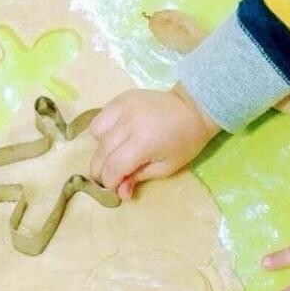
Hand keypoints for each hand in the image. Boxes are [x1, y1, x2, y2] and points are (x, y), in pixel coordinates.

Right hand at [89, 85, 220, 199]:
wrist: (193, 108)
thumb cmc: (185, 141)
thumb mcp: (166, 167)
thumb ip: (138, 178)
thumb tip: (120, 193)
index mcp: (144, 142)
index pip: (113, 167)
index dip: (109, 182)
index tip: (114, 187)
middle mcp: (129, 122)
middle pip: (101, 152)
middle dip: (101, 170)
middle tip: (111, 175)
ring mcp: (124, 106)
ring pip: (96, 132)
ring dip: (101, 147)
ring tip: (116, 150)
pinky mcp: (122, 97)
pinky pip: (101, 116)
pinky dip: (104, 129)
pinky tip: (117, 134)